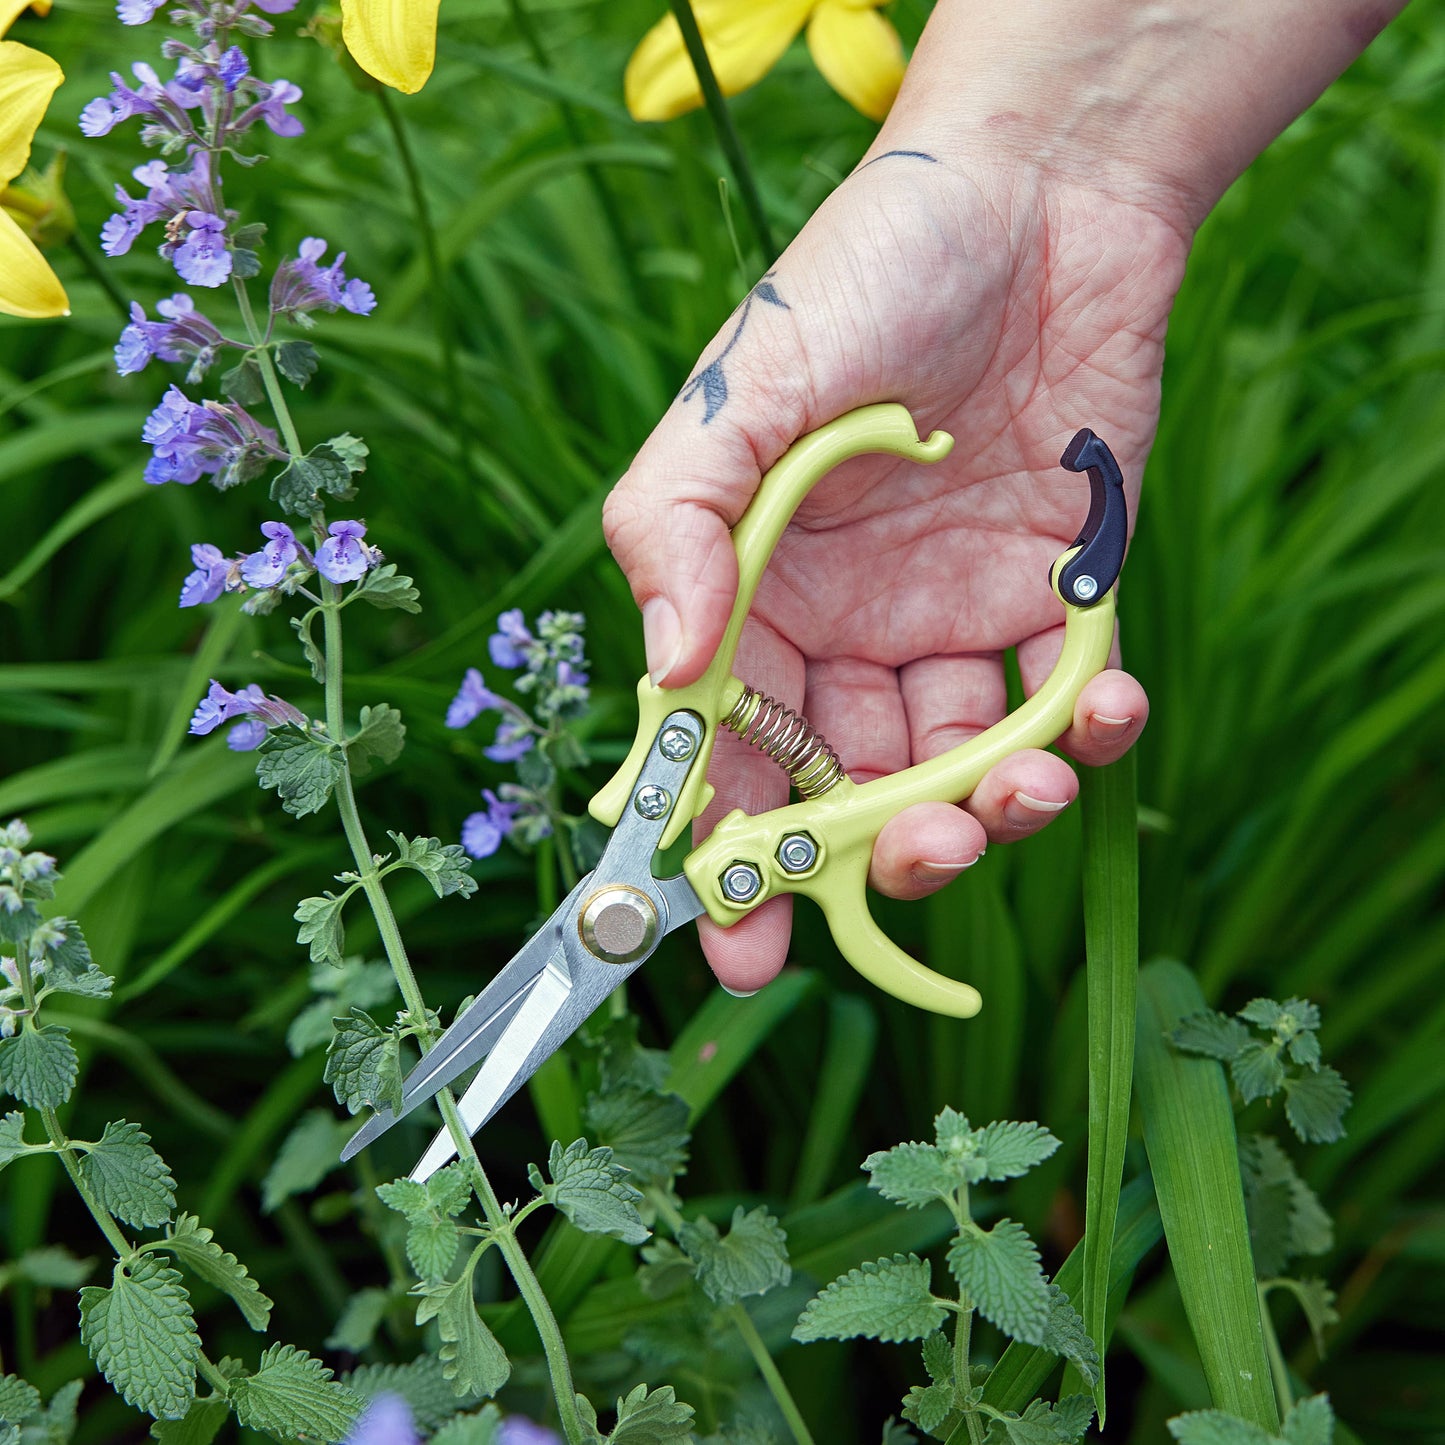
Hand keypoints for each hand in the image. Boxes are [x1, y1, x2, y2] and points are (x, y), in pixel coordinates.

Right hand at [603, 145, 1189, 991]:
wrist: (1034, 198)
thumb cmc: (860, 281)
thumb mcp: (735, 396)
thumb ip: (674, 533)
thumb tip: (666, 671)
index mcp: (752, 595)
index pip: (728, 751)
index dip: (731, 854)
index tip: (740, 947)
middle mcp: (844, 624)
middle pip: (847, 782)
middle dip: (879, 848)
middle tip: (915, 858)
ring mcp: (948, 616)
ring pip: (957, 762)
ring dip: (991, 804)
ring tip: (1022, 794)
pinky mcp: (1052, 592)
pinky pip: (1061, 698)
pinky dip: (1085, 730)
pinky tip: (1095, 713)